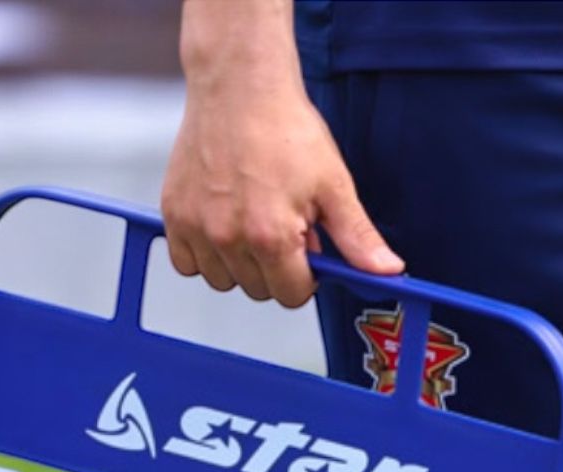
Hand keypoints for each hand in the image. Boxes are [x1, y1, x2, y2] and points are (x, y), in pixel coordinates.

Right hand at [161, 3, 402, 307]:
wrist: (239, 84)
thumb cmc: (287, 129)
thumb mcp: (334, 185)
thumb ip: (357, 238)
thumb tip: (389, 273)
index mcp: (271, 237)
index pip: (292, 296)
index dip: (307, 277)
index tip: (307, 246)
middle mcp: (228, 238)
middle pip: (259, 291)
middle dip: (275, 268)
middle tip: (282, 224)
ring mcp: (196, 227)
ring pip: (223, 281)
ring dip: (240, 264)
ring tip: (252, 220)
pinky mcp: (174, 214)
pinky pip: (187, 264)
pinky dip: (205, 254)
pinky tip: (224, 224)